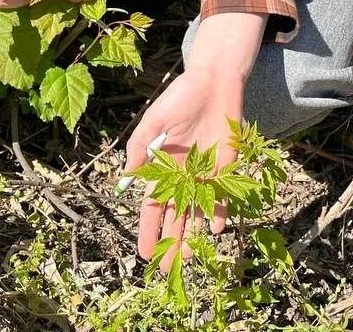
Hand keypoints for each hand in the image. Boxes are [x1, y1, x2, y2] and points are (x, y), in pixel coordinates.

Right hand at [124, 66, 244, 271]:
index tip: (144, 253)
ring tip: (187, 259)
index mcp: (163, 167)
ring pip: (197, 213)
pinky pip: (221, 196)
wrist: (214, 82)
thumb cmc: (180, 97)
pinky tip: (215, 231)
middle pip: (175, 217)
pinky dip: (218, 212)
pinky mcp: (225, 167)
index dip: (149, 230)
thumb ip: (140, 148)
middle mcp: (183, 176)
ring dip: (192, 236)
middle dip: (170, 243)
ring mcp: (205, 173)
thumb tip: (127, 178)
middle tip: (166, 270)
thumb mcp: (154, 121)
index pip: (153, 207)